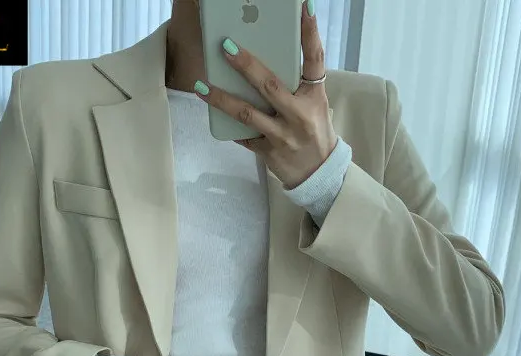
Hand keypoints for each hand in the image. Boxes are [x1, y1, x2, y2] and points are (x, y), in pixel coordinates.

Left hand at [194, 1, 336, 188]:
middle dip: (246, 65)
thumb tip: (261, 62)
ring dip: (221, 98)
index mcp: (315, 97)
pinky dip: (229, 124)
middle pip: (270, 85)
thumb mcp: (315, 105)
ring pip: (246, 114)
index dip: (310, 32)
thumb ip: (295, 85)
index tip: (304, 6)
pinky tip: (213, 112)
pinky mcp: (269, 152)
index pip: (315, 59)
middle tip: (225, 46)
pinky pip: (244, 135)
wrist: (319, 174)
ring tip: (201, 84)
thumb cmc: (314, 131)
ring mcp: (283, 136)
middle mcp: (300, 115)